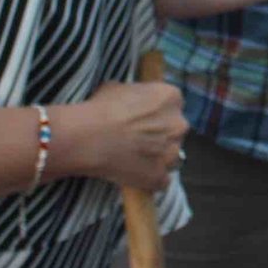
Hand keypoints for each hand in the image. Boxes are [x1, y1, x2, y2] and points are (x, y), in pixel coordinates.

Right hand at [58, 81, 187, 194]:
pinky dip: (149, 179)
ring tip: (133, 158)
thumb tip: (131, 100)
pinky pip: (161, 180)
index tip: (142, 119)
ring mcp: (172, 152)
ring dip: (157, 158)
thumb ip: (135, 94)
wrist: (89, 138)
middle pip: (174, 131)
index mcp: (171, 98)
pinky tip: (133, 174)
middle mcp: (179, 124)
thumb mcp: (118, 88)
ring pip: (170, 156)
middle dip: (159, 135)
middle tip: (137, 139)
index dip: (155, 113)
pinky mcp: (161, 177)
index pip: (171, 105)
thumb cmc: (101, 109)